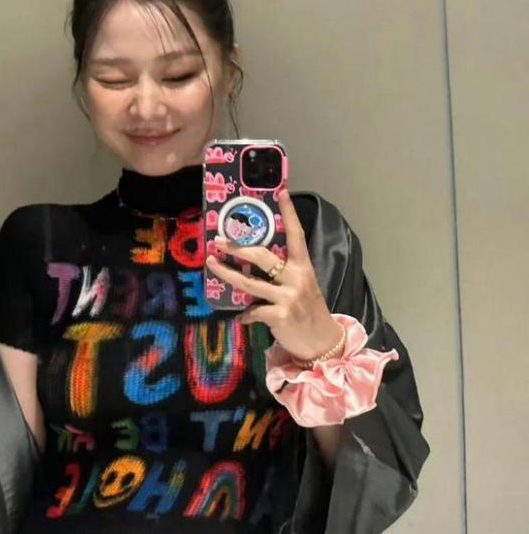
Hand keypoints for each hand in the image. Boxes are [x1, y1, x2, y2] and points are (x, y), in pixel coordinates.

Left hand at [206, 188, 342, 360]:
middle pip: (262, 256)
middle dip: (237, 247)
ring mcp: (288, 297)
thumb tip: (253, 265)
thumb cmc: (309, 311)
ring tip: (212, 265)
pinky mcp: (280, 316)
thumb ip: (283, 275)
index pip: (296, 235)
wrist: (322, 342)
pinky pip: (253, 310)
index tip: (281, 192)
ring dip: (227, 274)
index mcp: (303, 267)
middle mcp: (296, 278)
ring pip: (249, 283)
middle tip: (218, 241)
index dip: (290, 213)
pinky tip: (241, 317)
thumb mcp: (302, 286)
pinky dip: (244, 314)